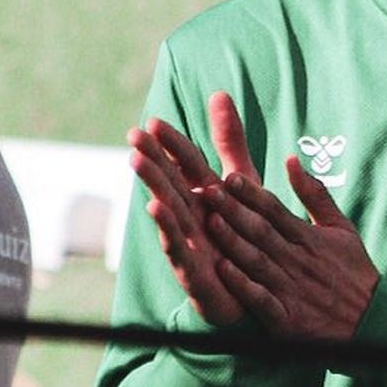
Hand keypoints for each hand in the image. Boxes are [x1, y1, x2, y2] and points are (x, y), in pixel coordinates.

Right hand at [129, 93, 257, 325]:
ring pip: (170, 213)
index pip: (186, 165)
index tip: (154, 121)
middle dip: (153, 160)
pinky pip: (181, 251)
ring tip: (137, 165)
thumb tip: (218, 93)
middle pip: (171, 184)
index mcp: (203, 195)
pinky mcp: (194, 273)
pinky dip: (168, 231)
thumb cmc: (243, 235)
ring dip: (154, 188)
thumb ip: (230, 142)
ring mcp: (191, 244)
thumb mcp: (243, 182)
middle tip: (133, 136)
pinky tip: (156, 210)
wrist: (254, 293)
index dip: (172, 144)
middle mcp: (192, 217)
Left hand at [204, 156, 378, 338]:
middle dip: (233, 211)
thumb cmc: (353, 271)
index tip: (229, 177)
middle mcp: (298, 261)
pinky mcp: (288, 319)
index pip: (275, 210)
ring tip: (211, 222)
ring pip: (258, 261)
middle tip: (208, 191)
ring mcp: (292, 290)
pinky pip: (262, 300)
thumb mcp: (341, 227)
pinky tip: (223, 270)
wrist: (372, 321)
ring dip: (233, 242)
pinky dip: (244, 285)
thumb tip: (291, 159)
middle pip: (261, 231)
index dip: (251, 194)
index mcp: (309, 238)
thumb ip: (315, 194)